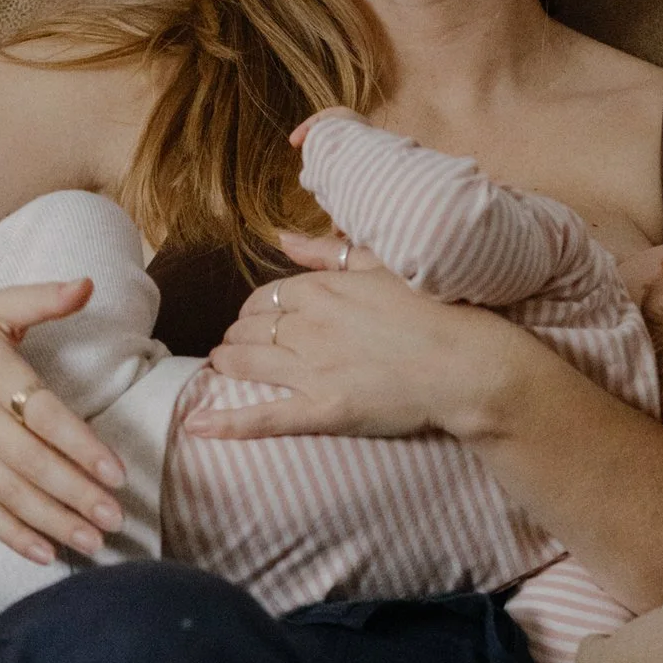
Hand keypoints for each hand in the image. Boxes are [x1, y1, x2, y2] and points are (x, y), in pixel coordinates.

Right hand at [0, 279, 125, 563]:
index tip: (116, 471)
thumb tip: (89, 283)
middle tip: (116, 517)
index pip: (43, 415)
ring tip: (93, 542)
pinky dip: (12, 535)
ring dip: (52, 522)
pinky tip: (46, 555)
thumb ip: (43, 299)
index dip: (80, 445)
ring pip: (9, 494)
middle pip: (30, 463)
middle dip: (75, 494)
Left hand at [195, 257, 511, 442]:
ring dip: (228, 363)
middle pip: (251, 328)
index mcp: (321, 288)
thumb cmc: (436, 312)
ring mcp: (312, 368)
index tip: (255, 319)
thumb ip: (328, 252)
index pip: (267, 296)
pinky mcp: (323, 409)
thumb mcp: (383, 265)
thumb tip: (283, 236)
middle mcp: (307, 324)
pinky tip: (195, 426)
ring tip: (220, 367)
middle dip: (238, 336)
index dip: (255, 310)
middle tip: (235, 346)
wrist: (467, 363)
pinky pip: (263, 417)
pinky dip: (226, 423)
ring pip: (247, 363)